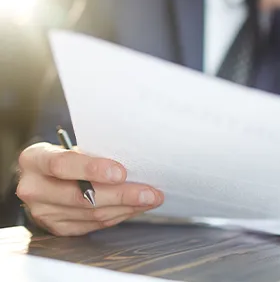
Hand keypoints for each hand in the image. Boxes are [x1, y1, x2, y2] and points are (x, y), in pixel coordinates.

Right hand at [16, 143, 163, 235]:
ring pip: (92, 214)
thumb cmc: (64, 155)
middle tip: (150, 193)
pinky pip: (93, 224)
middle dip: (122, 195)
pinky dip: (118, 216)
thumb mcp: (70, 147)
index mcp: (35, 159)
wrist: (42, 177)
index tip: (121, 172)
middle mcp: (34, 188)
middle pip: (81, 197)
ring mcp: (43, 212)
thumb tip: (133, 164)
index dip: (93, 169)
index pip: (63, 165)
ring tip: (149, 200)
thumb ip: (92, 154)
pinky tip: (134, 208)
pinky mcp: (57, 228)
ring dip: (126, 208)